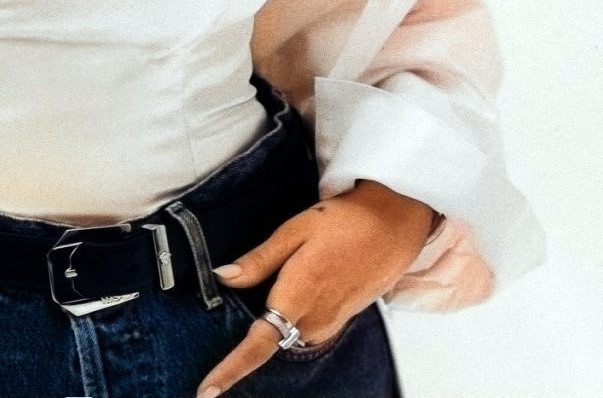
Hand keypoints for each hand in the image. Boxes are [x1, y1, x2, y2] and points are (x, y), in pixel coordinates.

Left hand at [196, 181, 437, 396]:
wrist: (395, 224)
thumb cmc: (344, 221)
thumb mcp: (294, 229)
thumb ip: (258, 260)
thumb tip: (222, 277)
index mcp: (298, 297)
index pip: (258, 345)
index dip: (231, 370)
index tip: (207, 391)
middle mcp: (315, 320)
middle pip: (270, 336)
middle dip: (257, 321)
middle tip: (263, 282)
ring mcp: (330, 324)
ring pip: (288, 329)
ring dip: (280, 311)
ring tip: (296, 267)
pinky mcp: (340, 320)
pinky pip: (306, 324)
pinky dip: (296, 310)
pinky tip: (306, 276)